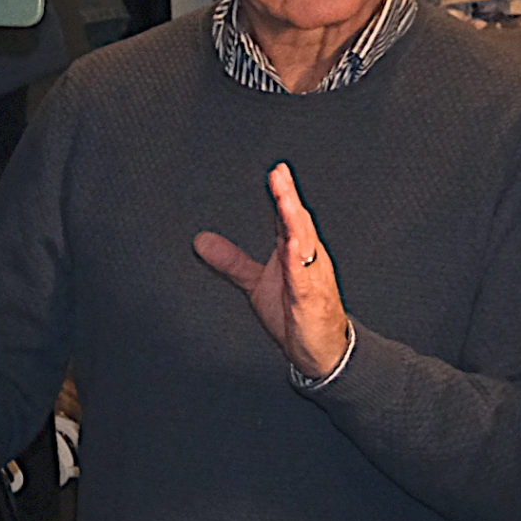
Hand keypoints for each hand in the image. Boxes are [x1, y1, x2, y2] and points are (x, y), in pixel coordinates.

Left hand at [193, 163, 349, 379]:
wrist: (319, 350)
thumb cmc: (294, 314)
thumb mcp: (256, 283)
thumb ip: (232, 261)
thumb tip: (201, 241)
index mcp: (294, 251)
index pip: (287, 217)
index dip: (282, 194)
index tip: (276, 171)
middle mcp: (306, 259)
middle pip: (298, 223)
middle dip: (289, 198)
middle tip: (279, 175)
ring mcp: (311, 278)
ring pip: (305, 244)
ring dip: (295, 221)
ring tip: (285, 200)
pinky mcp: (310, 300)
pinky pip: (305, 277)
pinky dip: (299, 260)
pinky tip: (292, 245)